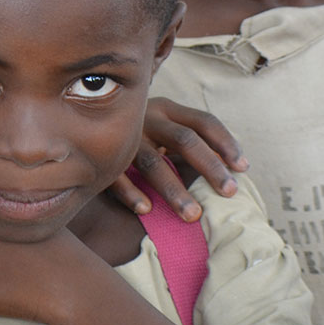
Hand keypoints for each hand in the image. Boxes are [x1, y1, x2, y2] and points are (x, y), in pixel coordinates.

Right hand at [107, 97, 247, 220]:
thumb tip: (231, 169)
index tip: (243, 168)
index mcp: (168, 109)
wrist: (80, 115)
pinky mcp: (103, 155)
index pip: (204, 121)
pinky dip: (132, 193)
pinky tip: (146, 210)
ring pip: (153, 162)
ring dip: (174, 190)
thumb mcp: (163, 128)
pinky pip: (117, 176)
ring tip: (193, 215)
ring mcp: (125, 136)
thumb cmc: (138, 134)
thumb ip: (188, 143)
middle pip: (185, 139)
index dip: (226, 143)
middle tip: (229, 192)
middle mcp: (148, 118)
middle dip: (210, 167)